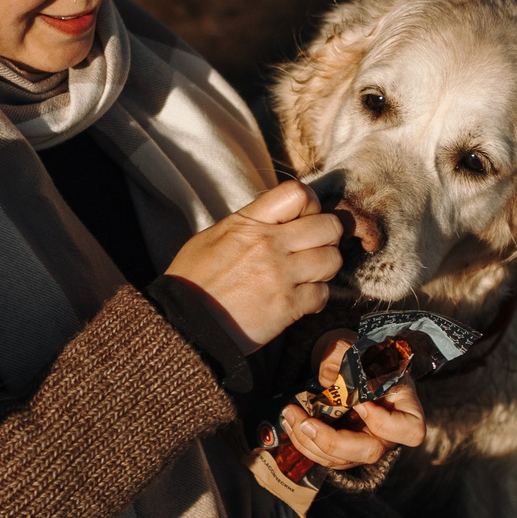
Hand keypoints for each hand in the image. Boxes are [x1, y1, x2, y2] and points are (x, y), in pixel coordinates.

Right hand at [161, 180, 347, 352]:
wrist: (184, 324)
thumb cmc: (192, 281)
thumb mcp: (212, 237)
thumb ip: (248, 224)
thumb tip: (276, 220)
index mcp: (248, 222)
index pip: (298, 194)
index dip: (311, 206)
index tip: (303, 220)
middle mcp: (269, 244)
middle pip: (328, 226)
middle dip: (327, 238)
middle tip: (314, 249)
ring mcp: (280, 275)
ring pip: (332, 260)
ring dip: (325, 268)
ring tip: (309, 275)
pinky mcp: (287, 306)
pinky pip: (323, 294)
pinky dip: (316, 298)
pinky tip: (301, 300)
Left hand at [280, 330, 426, 470]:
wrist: (343, 362)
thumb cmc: (355, 354)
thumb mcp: (351, 345)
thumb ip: (341, 355)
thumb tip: (328, 377)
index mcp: (404, 406)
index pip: (410, 431)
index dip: (383, 423)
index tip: (358, 401)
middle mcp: (388, 432)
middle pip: (370, 452)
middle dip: (332, 441)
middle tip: (306, 423)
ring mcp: (365, 442)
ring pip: (342, 459)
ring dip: (310, 442)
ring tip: (290, 415)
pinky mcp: (344, 449)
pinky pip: (325, 456)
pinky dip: (304, 442)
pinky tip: (291, 422)